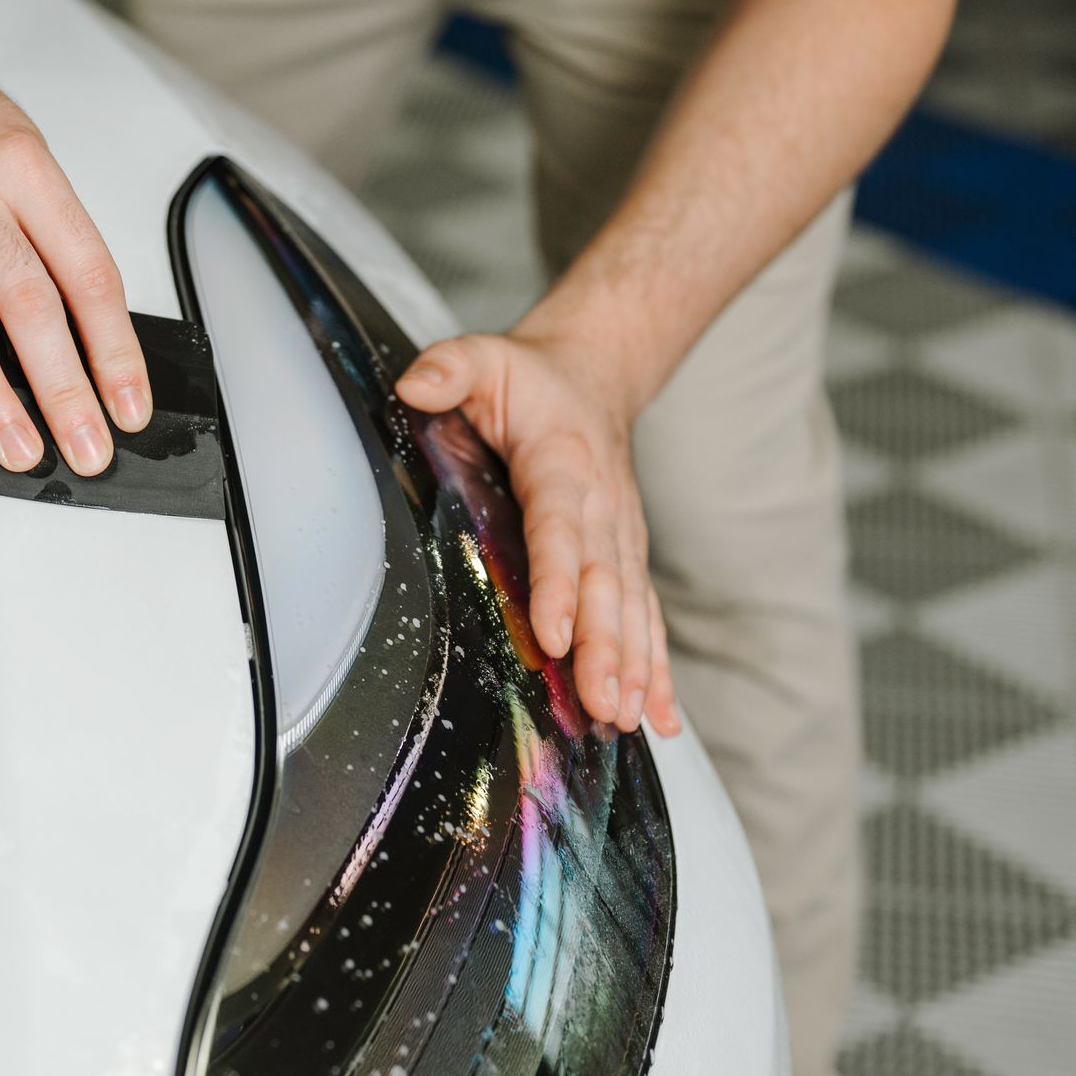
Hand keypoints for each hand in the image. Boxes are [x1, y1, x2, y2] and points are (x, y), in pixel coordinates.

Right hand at [0, 45, 149, 477]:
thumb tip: (89, 339)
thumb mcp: (29, 155)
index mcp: (25, 171)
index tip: (129, 404)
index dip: (115, 348)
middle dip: (64, 387)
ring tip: (18, 451)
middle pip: (27, 303)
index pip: (86, 273)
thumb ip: (54, 237)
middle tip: (88, 447)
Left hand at [395, 331, 680, 735]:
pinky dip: (655, 666)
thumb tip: (416, 386)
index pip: (558, 528)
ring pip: (630, 607)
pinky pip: (645, 615)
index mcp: (561, 462)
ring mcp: (620, 533)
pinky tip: (658, 717)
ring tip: (625, 719)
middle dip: (604, 647)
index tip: (555, 634)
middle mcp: (601, 504)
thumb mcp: (483, 355)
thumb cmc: (529, 377)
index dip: (559, 582)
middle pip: (604, 583)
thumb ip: (450, 368)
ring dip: (631, 666)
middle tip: (600, 703)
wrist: (592, 373)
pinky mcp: (626, 554)